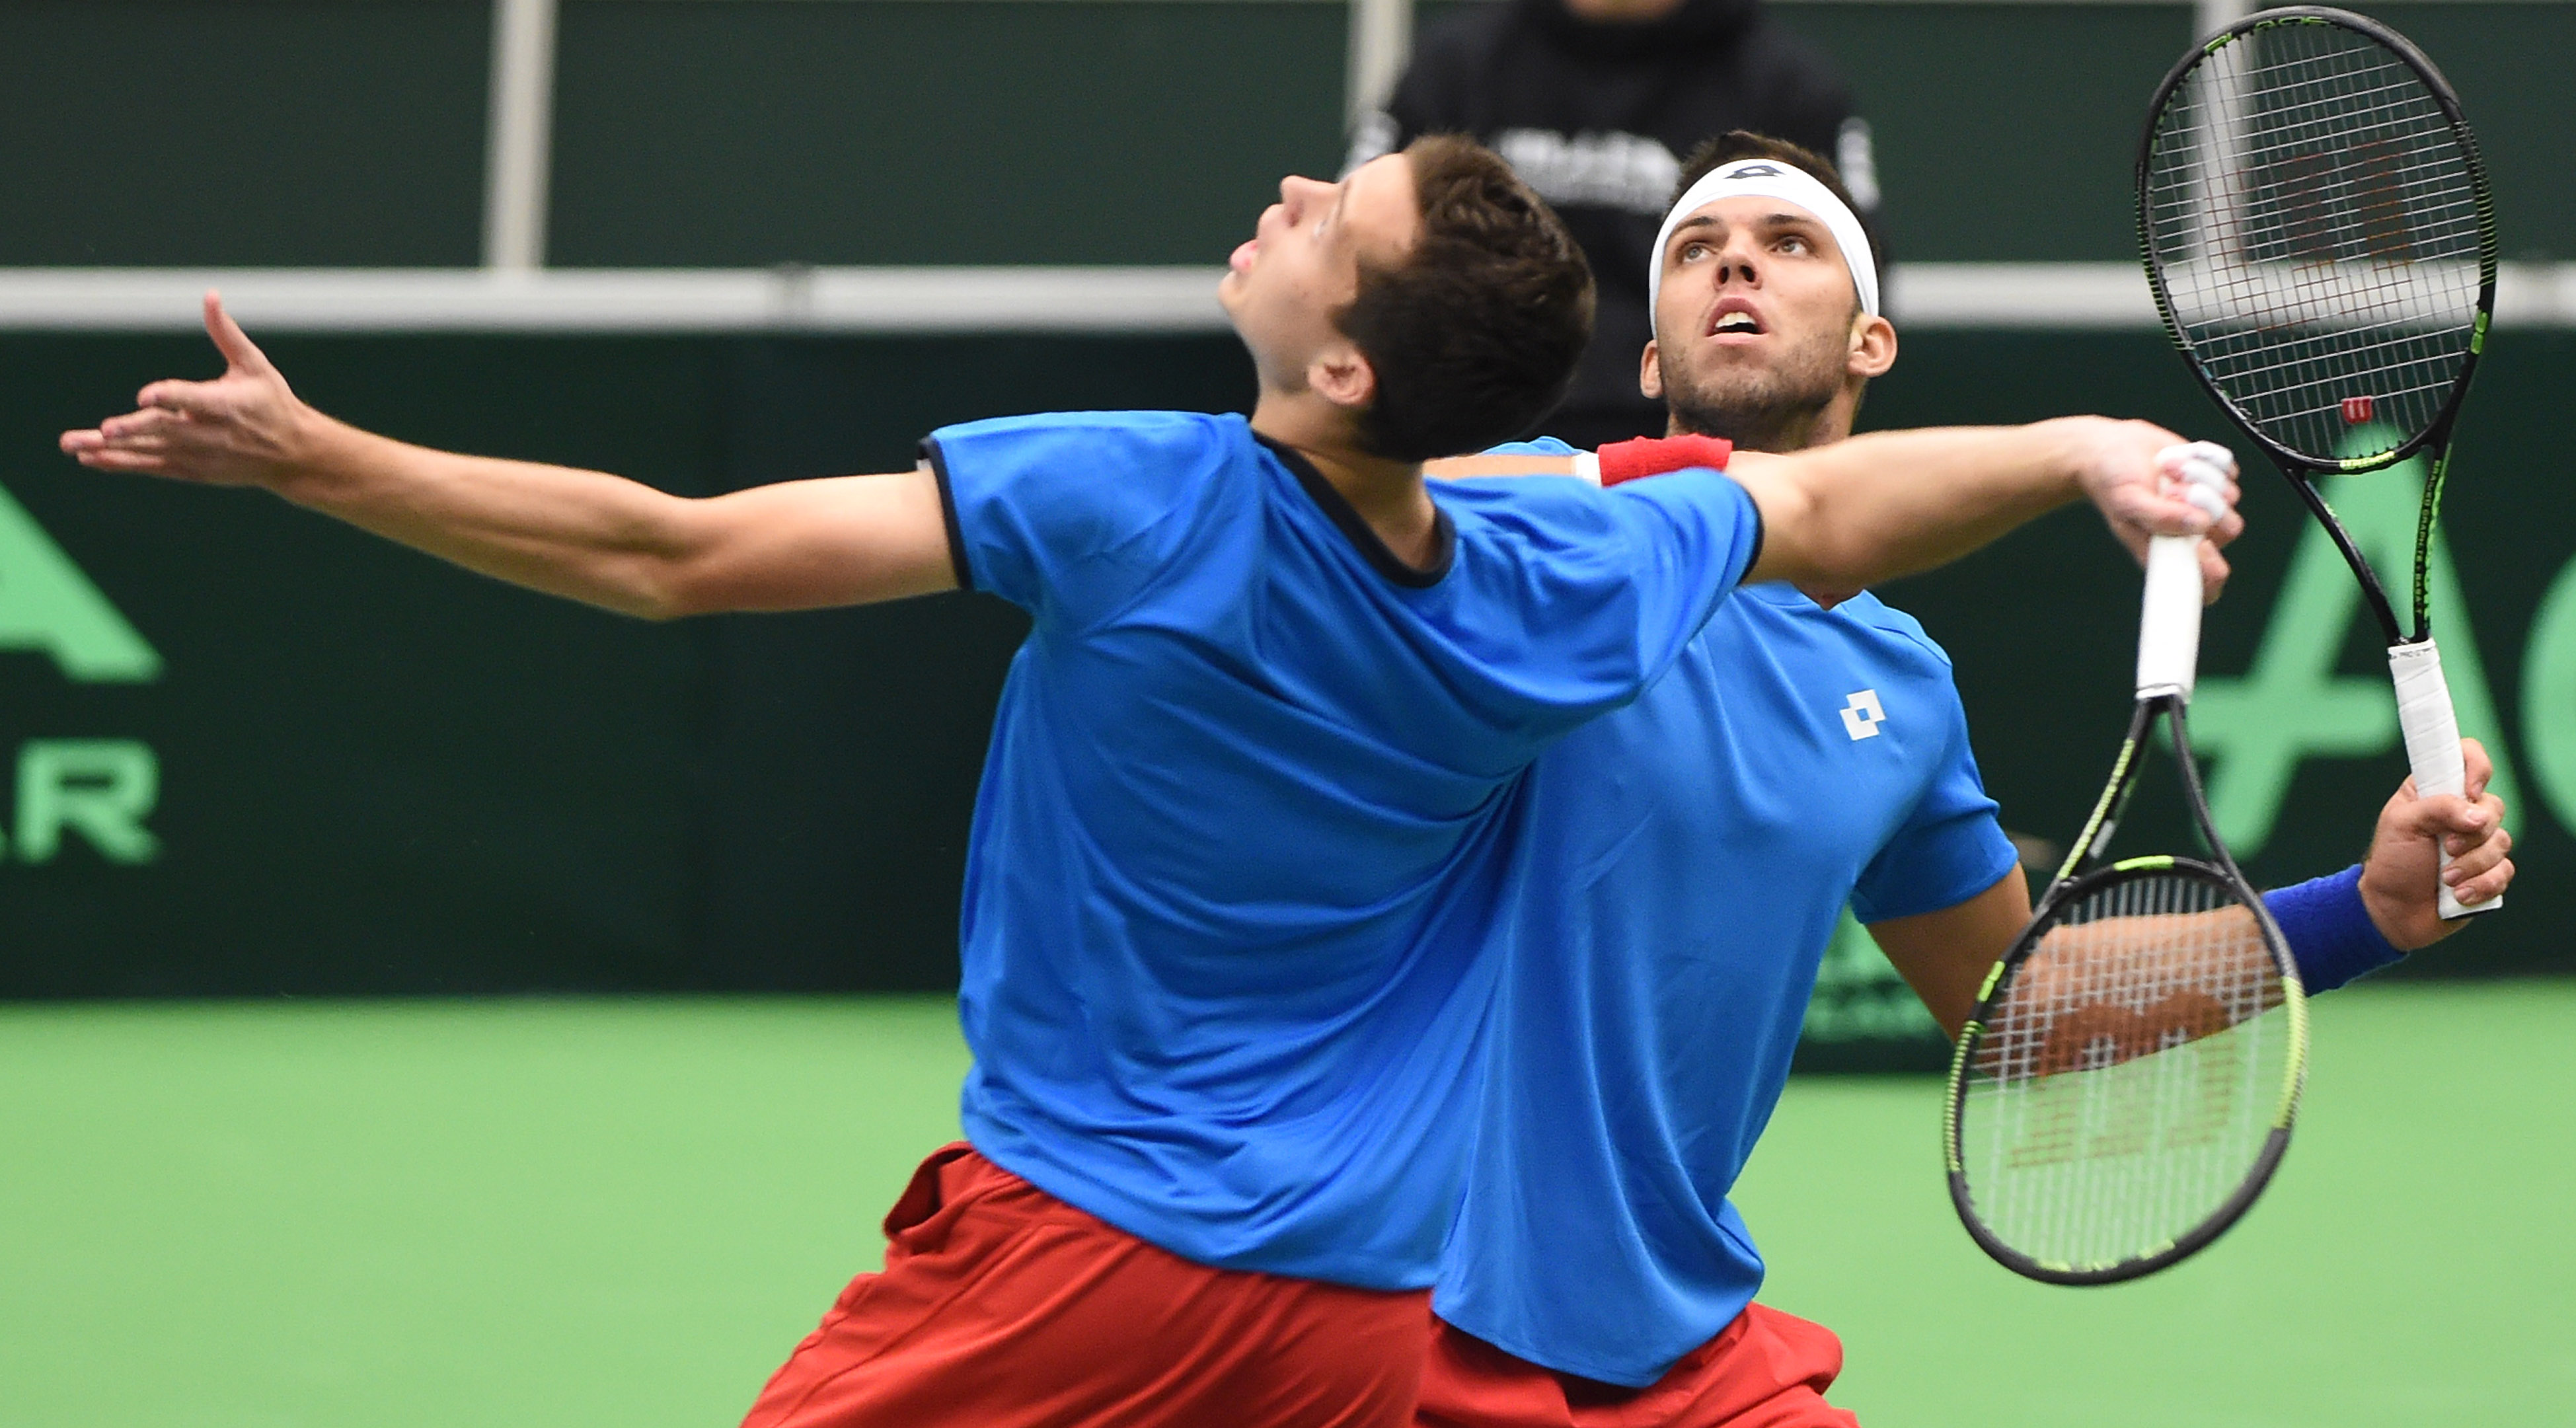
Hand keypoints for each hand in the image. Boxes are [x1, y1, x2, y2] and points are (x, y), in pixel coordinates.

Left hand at [60, 293, 318, 489]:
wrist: (294, 455)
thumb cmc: (273, 403)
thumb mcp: (256, 366)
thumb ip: (226, 334)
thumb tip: (210, 295)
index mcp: (227, 404)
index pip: (192, 400)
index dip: (169, 396)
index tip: (145, 396)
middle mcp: (210, 433)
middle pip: (165, 430)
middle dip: (133, 429)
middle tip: (105, 429)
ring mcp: (199, 455)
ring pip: (149, 451)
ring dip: (110, 449)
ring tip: (73, 445)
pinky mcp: (192, 471)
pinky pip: (150, 467)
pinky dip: (120, 464)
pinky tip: (90, 458)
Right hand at [2055, 419, 2244, 601]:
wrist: (2112, 448)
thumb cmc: (2113, 482)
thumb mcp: (2127, 501)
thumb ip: (2160, 517)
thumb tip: (2199, 524)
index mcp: (2169, 551)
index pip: (2206, 582)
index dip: (2212, 567)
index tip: (2199, 544)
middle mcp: (2193, 533)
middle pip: (2228, 529)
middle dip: (2201, 503)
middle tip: (2168, 491)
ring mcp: (2207, 505)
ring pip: (2229, 495)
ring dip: (2197, 476)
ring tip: (2164, 471)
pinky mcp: (2215, 479)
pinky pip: (2228, 469)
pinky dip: (2204, 459)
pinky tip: (2176, 460)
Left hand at [2359, 736, 2513, 948]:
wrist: (2393, 910)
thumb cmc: (2392, 862)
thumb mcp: (2401, 824)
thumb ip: (2438, 808)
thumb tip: (2478, 816)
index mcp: (2436, 791)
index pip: (2468, 757)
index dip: (2477, 768)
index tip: (2468, 791)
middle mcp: (2461, 813)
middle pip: (2493, 806)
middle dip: (2472, 833)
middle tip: (2445, 848)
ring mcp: (2478, 843)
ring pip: (2501, 842)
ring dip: (2472, 864)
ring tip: (2446, 878)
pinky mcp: (2489, 872)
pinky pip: (2505, 872)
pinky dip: (2481, 884)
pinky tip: (2459, 895)